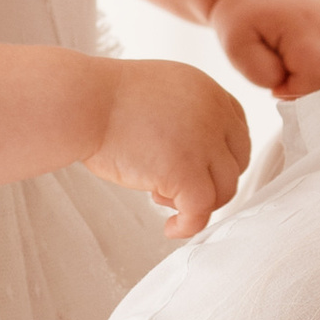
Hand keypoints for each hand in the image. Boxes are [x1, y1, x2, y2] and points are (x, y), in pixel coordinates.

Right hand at [84, 57, 250, 237]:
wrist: (82, 103)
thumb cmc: (104, 101)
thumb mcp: (160, 93)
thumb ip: (185, 116)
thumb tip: (194, 156)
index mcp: (207, 91)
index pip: (236, 131)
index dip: (219, 157)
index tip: (199, 169)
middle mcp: (214, 114)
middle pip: (236, 161)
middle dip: (210, 179)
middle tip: (175, 186)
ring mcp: (203, 143)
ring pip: (224, 189)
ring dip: (197, 201)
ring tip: (160, 197)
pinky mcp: (187, 171)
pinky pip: (202, 210)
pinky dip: (190, 225)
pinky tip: (171, 228)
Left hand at [206, 0, 319, 99]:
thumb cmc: (243, 26)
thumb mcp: (237, 51)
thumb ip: (264, 74)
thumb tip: (296, 88)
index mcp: (301, 21)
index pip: (316, 74)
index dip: (296, 89)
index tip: (276, 84)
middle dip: (310, 85)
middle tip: (285, 74)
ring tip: (296, 63)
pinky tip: (309, 57)